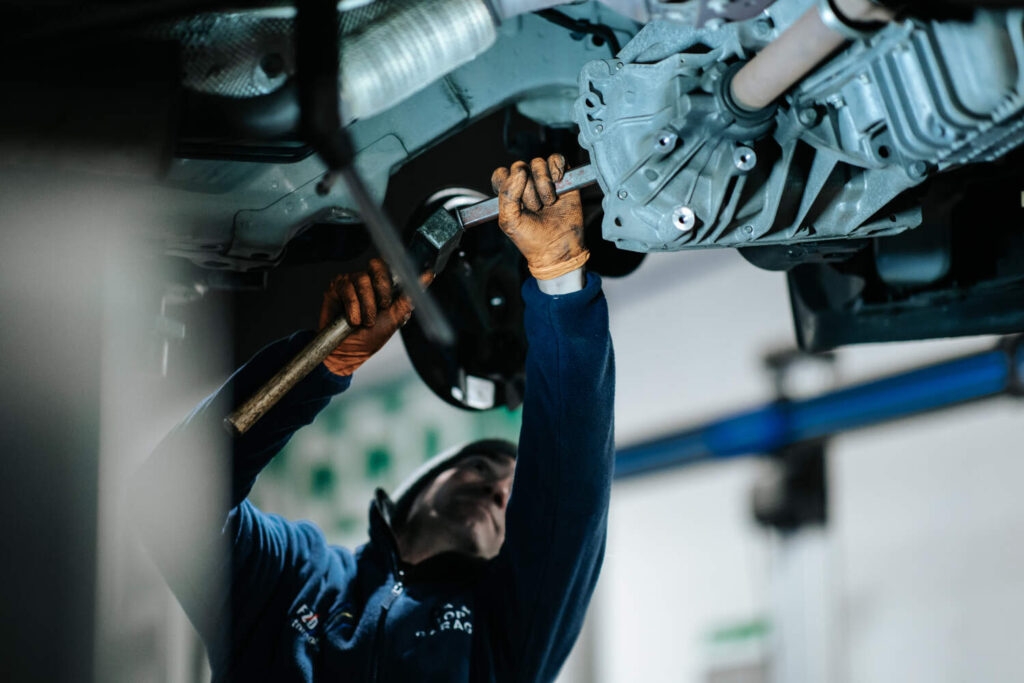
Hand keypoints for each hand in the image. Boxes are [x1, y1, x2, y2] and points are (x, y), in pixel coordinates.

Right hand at [319, 258, 431, 376]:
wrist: (349, 352)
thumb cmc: (371, 336)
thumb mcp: (395, 317)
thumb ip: (409, 296)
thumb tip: (429, 276)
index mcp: (382, 286)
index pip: (390, 266)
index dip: (394, 276)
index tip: (397, 291)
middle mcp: (367, 281)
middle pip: (376, 265)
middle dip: (382, 287)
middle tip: (383, 306)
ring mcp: (350, 282)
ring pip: (362, 279)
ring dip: (367, 305)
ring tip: (365, 321)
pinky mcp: (335, 288)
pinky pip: (346, 288)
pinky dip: (353, 307)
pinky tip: (353, 320)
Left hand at [490, 154, 587, 279]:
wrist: (558, 249)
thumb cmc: (531, 238)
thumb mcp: (509, 221)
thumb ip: (507, 195)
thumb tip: (520, 171)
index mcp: (509, 192)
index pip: (501, 174)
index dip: (508, 186)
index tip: (516, 203)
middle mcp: (525, 183)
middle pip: (520, 167)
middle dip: (528, 191)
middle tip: (535, 209)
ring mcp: (544, 179)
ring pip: (538, 163)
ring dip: (544, 186)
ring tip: (549, 203)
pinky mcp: (563, 177)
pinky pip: (556, 158)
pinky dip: (557, 169)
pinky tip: (559, 185)